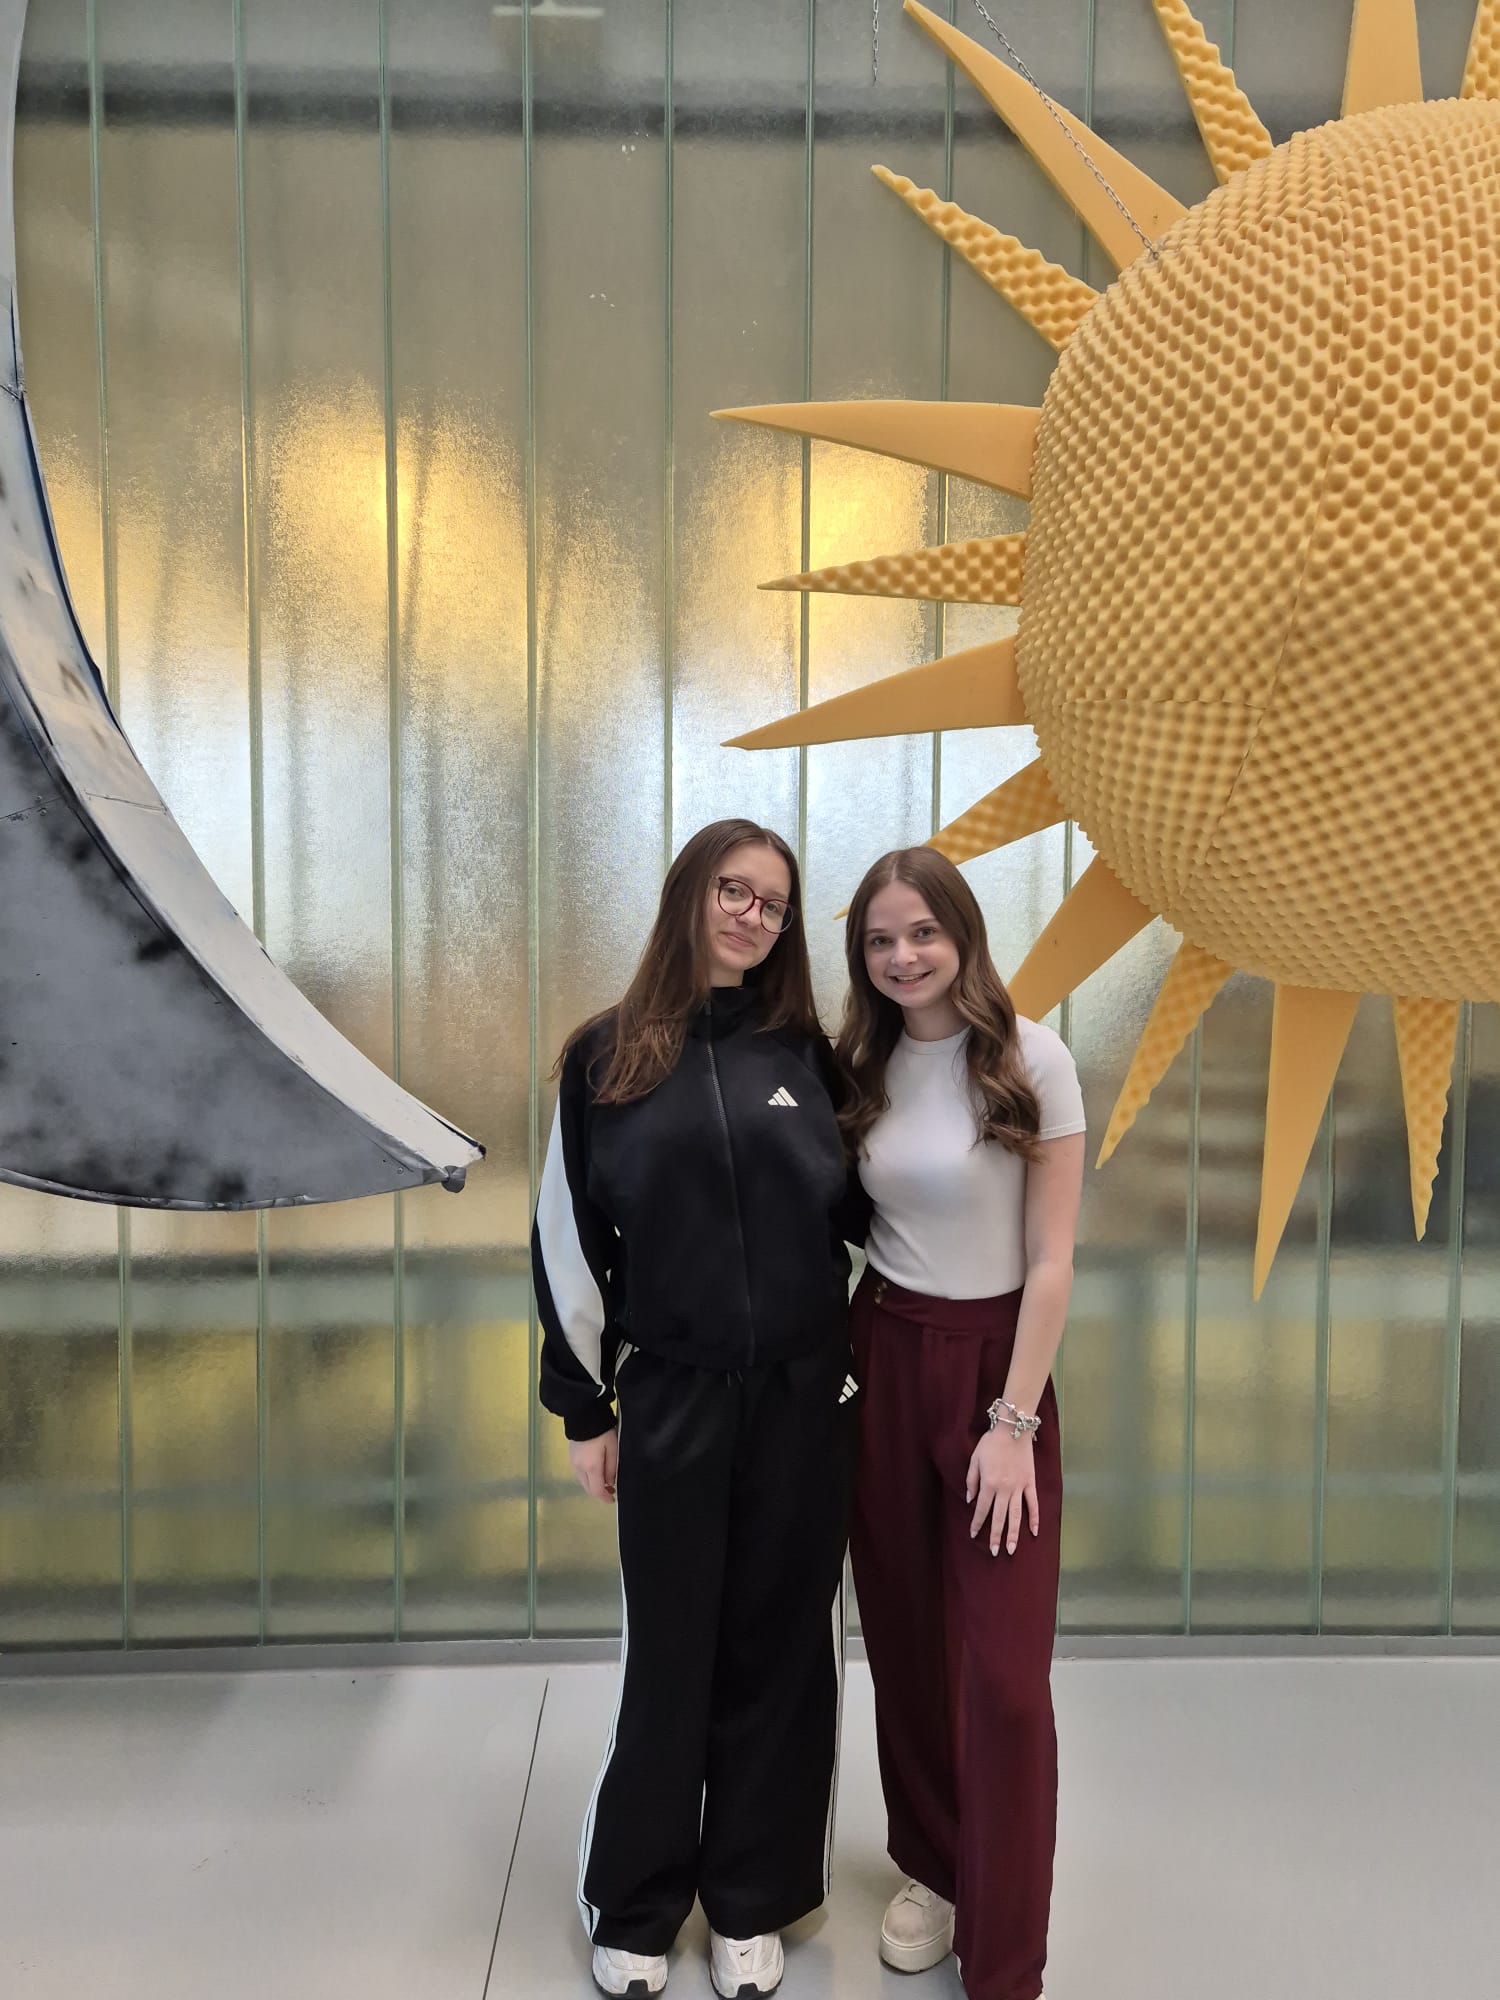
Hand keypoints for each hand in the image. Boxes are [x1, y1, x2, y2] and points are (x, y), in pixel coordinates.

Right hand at [568, 1429, 618, 1502]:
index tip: (613, 1499)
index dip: (605, 1498)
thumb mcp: (613, 1448)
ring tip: (605, 1479)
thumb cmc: (602, 1431)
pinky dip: (588, 1477)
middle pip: (588, 1488)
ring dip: (593, 1484)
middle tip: (611, 1490)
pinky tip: (595, 1470)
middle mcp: (579, 1468)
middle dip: (599, 1492)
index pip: (597, 1491)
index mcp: (591, 1467)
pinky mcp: (571, 1456)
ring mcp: (573, 1462)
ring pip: (583, 1481)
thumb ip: (612, 1468)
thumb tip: (610, 1483)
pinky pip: (580, 1473)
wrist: (584, 1414)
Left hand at [966, 1428, 1038, 1555]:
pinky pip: (1033, 1504)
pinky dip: (1034, 1518)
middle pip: (999, 1517)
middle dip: (996, 1536)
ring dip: (1014, 1533)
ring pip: (1016, 1515)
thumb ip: (971, 1481)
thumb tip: (970, 1500)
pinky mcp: (1030, 1483)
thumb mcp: (974, 1459)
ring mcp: (1019, 1487)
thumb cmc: (991, 1443)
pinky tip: (1034, 1532)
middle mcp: (1004, 1489)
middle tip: (994, 1553)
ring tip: (1011, 1549)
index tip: (973, 1535)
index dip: (977, 1523)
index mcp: (989, 1484)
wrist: (1013, 1429)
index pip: (982, 1509)